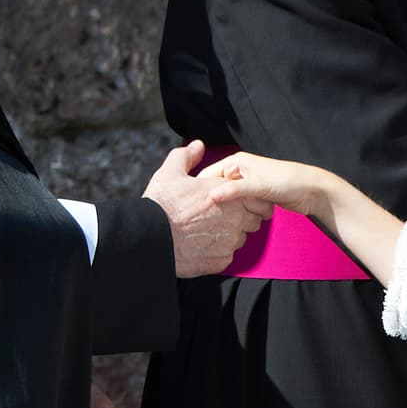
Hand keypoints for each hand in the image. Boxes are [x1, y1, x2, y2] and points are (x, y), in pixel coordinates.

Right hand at [143, 140, 267, 276]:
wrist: (149, 237)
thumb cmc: (161, 204)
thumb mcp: (171, 172)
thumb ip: (188, 156)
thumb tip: (198, 146)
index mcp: (229, 194)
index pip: (258, 200)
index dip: (248, 201)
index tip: (236, 203)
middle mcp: (235, 219)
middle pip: (252, 221)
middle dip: (241, 219)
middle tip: (218, 218)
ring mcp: (230, 242)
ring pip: (239, 240)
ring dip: (229, 236)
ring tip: (207, 232)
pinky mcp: (221, 261)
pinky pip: (226, 257)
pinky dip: (217, 253)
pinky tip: (201, 247)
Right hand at [207, 151, 344, 221]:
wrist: (311, 190)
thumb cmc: (287, 181)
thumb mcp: (257, 186)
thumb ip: (234, 191)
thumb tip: (211, 197)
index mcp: (236, 162)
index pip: (208, 175)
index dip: (200, 189)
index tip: (193, 207)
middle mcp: (239, 171)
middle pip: (216, 188)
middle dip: (213, 202)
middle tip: (206, 218)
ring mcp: (246, 184)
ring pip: (228, 199)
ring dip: (226, 210)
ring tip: (221, 222)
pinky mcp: (254, 196)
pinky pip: (239, 206)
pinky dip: (237, 213)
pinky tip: (235, 222)